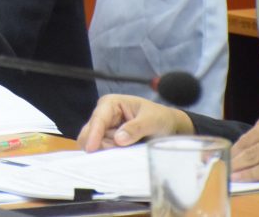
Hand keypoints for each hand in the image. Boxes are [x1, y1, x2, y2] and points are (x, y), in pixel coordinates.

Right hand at [77, 94, 193, 151]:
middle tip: (121, 150)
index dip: (93, 134)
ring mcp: (104, 129)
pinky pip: (102, 150)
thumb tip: (118, 140)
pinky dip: (110, 155)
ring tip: (130, 148)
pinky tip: (124, 154)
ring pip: (95, 144)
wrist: (169, 126)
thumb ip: (135, 128)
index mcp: (110, 103)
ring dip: (108, 151)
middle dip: (101, 144)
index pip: (98, 119)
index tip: (91, 149)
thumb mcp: (151, 121)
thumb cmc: (160, 117)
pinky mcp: (108, 140)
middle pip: (89, 133)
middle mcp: (103, 115)